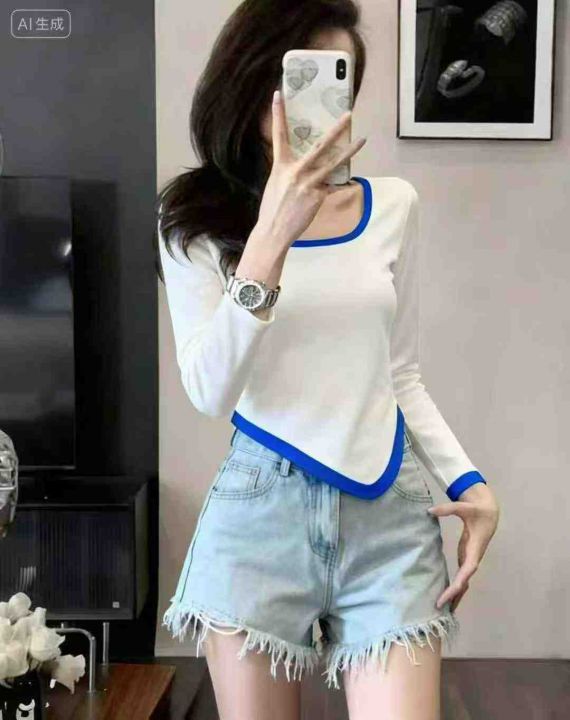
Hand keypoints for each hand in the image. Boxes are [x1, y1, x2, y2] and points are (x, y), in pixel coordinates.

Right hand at [255, 89, 366, 249]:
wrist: (274, 231)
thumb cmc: (273, 209)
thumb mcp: (276, 184)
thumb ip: (290, 172)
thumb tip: (305, 167)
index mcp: (281, 166)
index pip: (279, 135)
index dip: (278, 114)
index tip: (278, 95)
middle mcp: (296, 172)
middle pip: (320, 145)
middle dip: (336, 129)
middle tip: (348, 115)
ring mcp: (309, 184)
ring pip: (334, 163)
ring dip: (350, 151)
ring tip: (362, 139)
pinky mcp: (318, 196)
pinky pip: (332, 186)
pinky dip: (338, 185)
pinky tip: (348, 182)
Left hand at [428, 482, 499, 611]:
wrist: (489, 513)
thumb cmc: (477, 511)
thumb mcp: (464, 507)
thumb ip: (448, 509)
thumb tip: (429, 511)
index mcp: (475, 548)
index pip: (468, 569)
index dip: (460, 581)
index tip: (450, 592)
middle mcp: (473, 558)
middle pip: (464, 581)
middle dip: (453, 594)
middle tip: (439, 607)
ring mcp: (470, 560)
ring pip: (464, 583)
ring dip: (455, 596)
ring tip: (443, 611)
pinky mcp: (466, 559)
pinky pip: (460, 578)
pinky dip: (454, 589)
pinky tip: (447, 598)